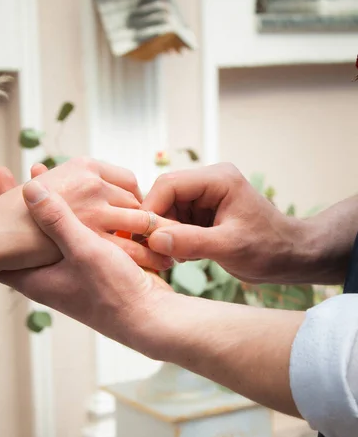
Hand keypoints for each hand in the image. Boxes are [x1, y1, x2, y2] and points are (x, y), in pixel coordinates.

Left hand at [0, 180, 177, 357]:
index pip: (2, 253)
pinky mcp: (95, 266)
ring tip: (45, 174)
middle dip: (25, 205)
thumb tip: (29, 189)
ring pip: (56, 233)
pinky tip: (85, 195)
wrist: (151, 317)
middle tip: (19, 174)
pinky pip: (81, 235)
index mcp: (38, 277)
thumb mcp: (83, 251)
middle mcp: (52, 275)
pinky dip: (79, 214)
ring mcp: (74, 271)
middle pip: (28, 237)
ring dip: (53, 206)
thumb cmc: (115, 293)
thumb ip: (57, 220)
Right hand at [142, 163, 307, 282]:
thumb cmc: (269, 248)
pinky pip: (178, 222)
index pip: (169, 184)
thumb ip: (191, 241)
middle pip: (165, 196)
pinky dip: (176, 239)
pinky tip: (187, 256)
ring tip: (178, 257)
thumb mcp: (229, 246)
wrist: (290, 256)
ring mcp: (207, 197)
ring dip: (167, 234)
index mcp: (218, 179)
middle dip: (159, 224)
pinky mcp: (205, 213)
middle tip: (158, 252)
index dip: (152, 209)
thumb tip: (154, 238)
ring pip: (169, 210)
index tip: (144, 237)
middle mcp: (210, 183)